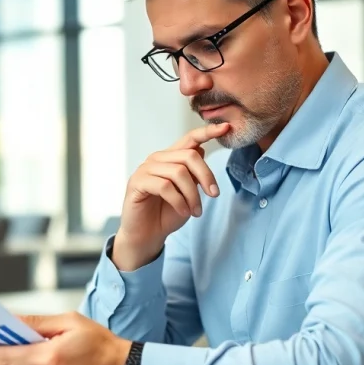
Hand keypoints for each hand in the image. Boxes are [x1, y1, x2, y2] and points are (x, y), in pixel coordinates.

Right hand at [113, 122, 229, 269]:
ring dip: (192, 194)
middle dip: (206, 175)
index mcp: (170, 158)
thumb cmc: (167, 214)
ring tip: (196, 211)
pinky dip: (179, 201)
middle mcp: (156, 159)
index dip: (208, 131)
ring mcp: (145, 170)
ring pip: (178, 172)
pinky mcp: (137, 183)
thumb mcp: (188, 193)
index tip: (226, 127)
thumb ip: (194, 174)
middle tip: (214, 195)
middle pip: (189, 156)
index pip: (190, 139)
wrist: (147, 236)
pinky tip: (183, 212)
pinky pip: (165, 187)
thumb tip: (202, 150)